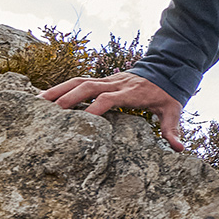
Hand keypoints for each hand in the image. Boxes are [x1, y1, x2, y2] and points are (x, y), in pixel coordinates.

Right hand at [42, 70, 186, 150]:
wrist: (166, 70)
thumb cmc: (166, 95)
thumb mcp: (173, 110)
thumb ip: (173, 129)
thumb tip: (180, 148)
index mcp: (132, 93)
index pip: (110, 98)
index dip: (96, 107)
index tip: (83, 121)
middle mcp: (117, 84)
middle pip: (89, 86)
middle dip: (70, 96)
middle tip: (51, 110)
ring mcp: (108, 80)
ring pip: (80, 80)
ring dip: (59, 89)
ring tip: (39, 101)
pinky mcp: (103, 80)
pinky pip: (80, 81)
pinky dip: (63, 86)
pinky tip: (47, 96)